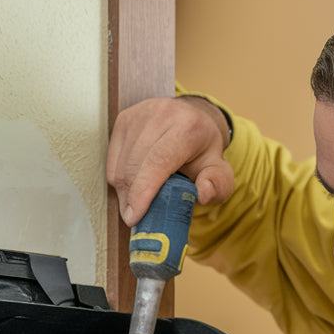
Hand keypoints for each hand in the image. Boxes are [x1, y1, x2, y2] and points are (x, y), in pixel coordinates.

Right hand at [107, 95, 234, 225]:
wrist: (194, 121)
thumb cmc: (204, 153)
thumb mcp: (220, 172)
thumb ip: (218, 186)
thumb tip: (204, 194)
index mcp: (188, 127)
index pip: (158, 161)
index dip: (143, 190)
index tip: (134, 216)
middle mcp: (161, 114)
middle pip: (135, 165)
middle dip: (131, 198)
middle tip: (136, 219)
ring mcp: (139, 114)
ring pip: (121, 164)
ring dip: (125, 191)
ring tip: (139, 203)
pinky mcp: (124, 119)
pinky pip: (113, 159)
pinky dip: (119, 179)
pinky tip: (134, 186)